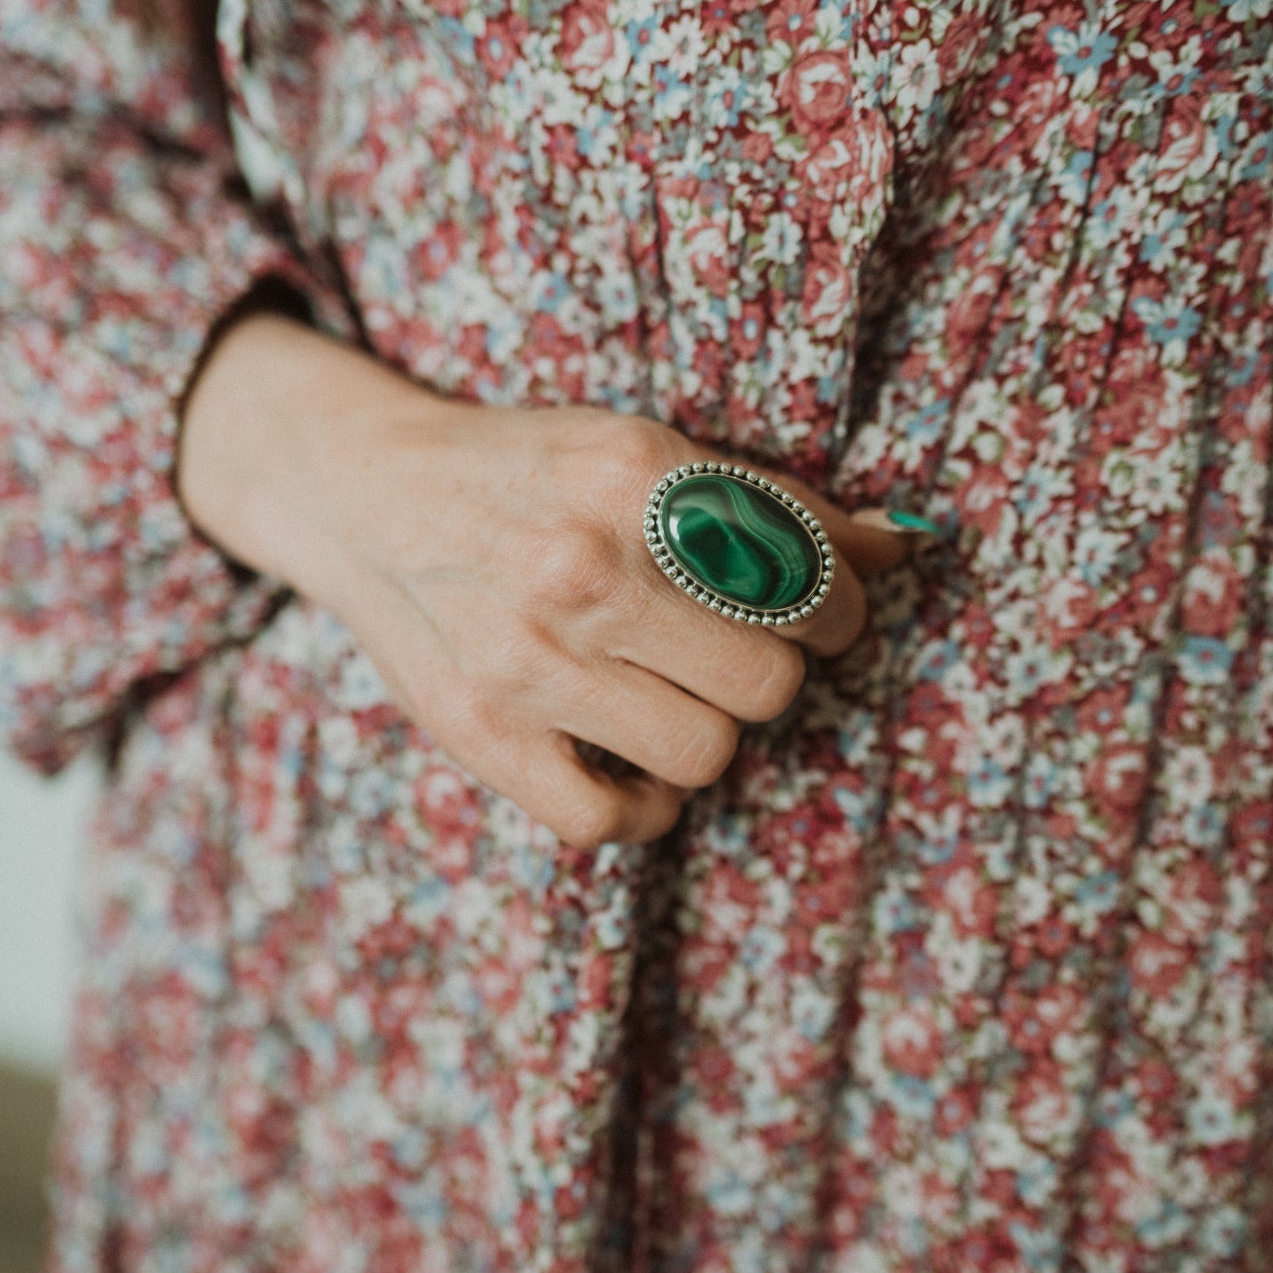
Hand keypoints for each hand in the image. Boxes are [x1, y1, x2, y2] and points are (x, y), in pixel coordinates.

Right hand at [178, 312, 911, 846]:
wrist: (369, 493)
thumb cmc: (531, 473)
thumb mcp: (644, 449)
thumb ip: (773, 501)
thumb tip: (902, 548)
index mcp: (637, 477)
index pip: (809, 583)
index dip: (835, 613)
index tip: (812, 614)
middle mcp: (582, 566)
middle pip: (768, 682)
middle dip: (768, 675)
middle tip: (731, 654)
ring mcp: (526, 659)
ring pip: (704, 754)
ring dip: (705, 735)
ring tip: (671, 697)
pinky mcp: (482, 734)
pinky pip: (609, 822)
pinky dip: (642, 809)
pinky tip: (634, 767)